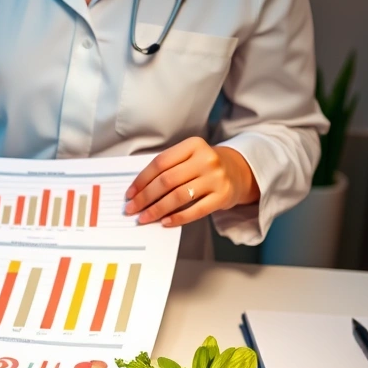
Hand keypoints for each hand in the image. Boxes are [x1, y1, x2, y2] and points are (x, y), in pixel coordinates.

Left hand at [124, 137, 259, 226]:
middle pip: (167, 181)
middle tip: (132, 209)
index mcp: (193, 145)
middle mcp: (206, 159)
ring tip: (144, 218)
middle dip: (145, 197)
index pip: (160, 163)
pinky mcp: (223, 196)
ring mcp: (216, 178)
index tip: (130, 194)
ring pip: (179, 196)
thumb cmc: (204, 166)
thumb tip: (139, 191)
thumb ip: (167, 168)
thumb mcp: (188, 157)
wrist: (238, 171)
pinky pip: (195, 210)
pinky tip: (165, 222)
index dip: (142, 180)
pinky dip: (178, 218)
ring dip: (157, 209)